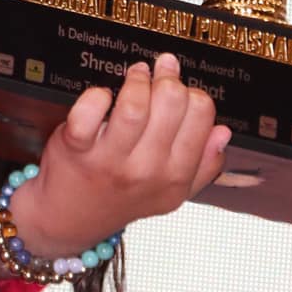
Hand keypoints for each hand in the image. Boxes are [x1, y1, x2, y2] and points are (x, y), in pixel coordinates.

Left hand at [9, 54, 228, 259]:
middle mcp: (146, 170)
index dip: (192, 93)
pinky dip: (97, 95)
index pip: (201, 116)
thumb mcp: (169, 194)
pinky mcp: (76, 148)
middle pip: (172, 102)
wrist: (68, 219)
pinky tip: (103, 95)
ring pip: (134, 105)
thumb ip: (203, 166)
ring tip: (136, 75)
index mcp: (175, 178)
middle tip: (159, 73)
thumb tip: (223, 133)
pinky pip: (89, 111)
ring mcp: (110, 160)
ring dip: (138, 80)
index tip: (180, 87)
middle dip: (168, 79)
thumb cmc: (118, 198)